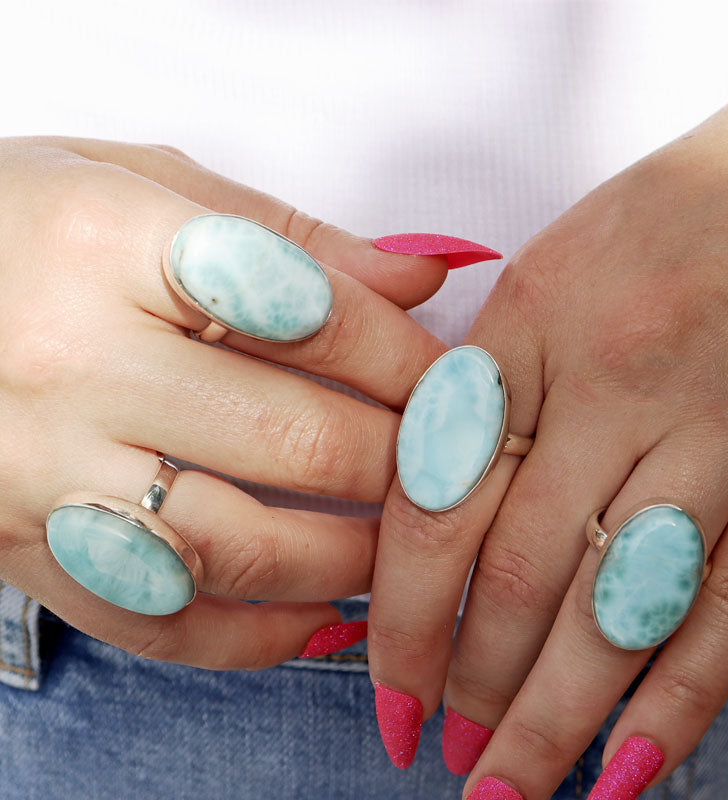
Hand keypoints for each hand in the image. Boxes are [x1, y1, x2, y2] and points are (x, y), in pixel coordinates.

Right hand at [0, 134, 459, 669]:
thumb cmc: (17, 219)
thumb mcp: (142, 183)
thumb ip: (290, 234)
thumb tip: (423, 278)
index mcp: (110, 244)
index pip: (319, 319)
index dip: (414, 361)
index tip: (458, 388)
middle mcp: (71, 364)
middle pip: (295, 442)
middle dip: (402, 468)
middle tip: (453, 475)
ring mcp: (35, 471)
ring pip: (235, 547)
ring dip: (346, 562)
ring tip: (403, 551)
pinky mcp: (16, 549)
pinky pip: (152, 622)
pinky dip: (250, 638)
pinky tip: (313, 621)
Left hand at [368, 57, 727, 796]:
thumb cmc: (658, 225)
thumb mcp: (546, 276)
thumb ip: (483, 382)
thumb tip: (422, 506)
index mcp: (529, 324)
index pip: (438, 497)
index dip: (402, 612)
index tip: (388, 691)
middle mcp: (617, 376)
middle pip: (522, 566)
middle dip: (476, 682)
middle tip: (449, 757)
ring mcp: (725, 419)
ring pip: (624, 600)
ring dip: (560, 712)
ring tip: (512, 787)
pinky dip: (684, 694)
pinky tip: (633, 765)